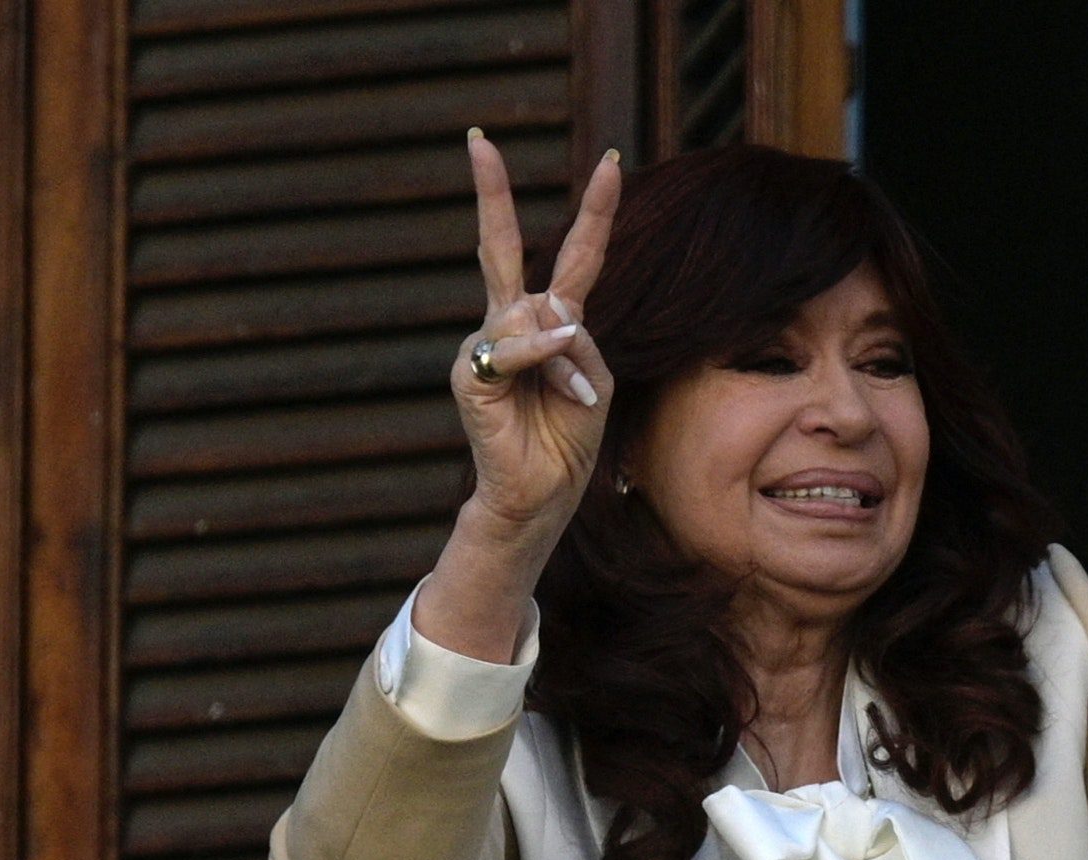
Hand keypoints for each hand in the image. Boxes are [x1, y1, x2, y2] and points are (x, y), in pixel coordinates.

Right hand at [451, 130, 622, 554]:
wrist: (543, 493)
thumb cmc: (570, 437)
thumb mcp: (596, 382)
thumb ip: (580, 343)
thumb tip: (549, 319)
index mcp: (548, 321)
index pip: (572, 256)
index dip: (596, 211)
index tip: (614, 162)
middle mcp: (510, 324)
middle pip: (501, 247)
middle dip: (490, 192)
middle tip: (477, 138)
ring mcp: (485, 345)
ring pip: (536, 317)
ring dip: (570, 361)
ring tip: (576, 402)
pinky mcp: (472, 374)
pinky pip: (517, 348)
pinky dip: (547, 362)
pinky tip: (566, 389)